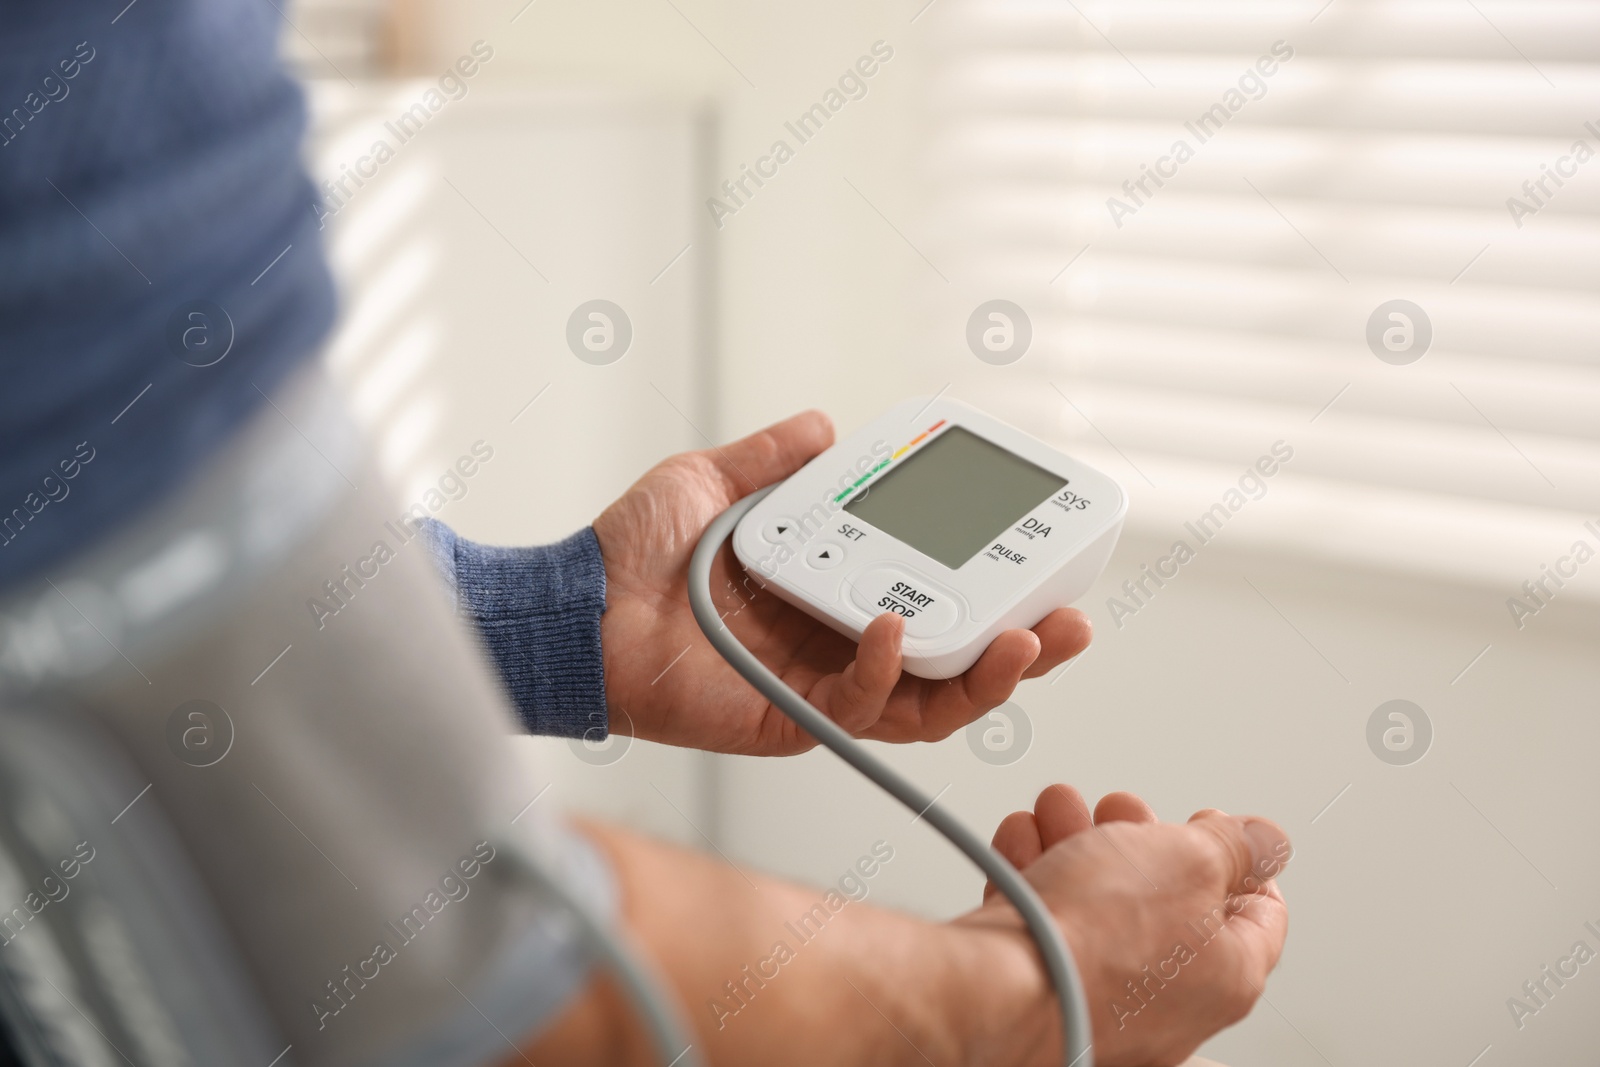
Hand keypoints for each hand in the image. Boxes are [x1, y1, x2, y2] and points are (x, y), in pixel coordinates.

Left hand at [591, 410, 1091, 754]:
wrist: (573, 608)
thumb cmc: (630, 554)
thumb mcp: (711, 482)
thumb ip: (772, 460)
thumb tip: (825, 425)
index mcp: (830, 595)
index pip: (931, 597)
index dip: (989, 587)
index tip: (1041, 557)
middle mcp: (836, 648)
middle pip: (952, 662)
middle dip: (1022, 646)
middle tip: (1071, 618)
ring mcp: (818, 689)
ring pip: (927, 701)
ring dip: (985, 674)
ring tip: (1029, 639)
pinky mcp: (789, 720)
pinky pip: (856, 705)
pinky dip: (885, 670)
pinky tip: (893, 625)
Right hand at [959, 785, 1290, 1066]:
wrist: (996, 984)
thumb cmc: (1094, 937)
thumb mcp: (1189, 858)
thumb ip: (1236, 843)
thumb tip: (1266, 841)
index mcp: (1228, 976)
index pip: (1260, 911)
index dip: (1239, 857)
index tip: (1212, 827)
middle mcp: (1171, 1003)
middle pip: (1168, 899)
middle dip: (1138, 836)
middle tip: (1120, 810)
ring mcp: (1105, 1001)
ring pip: (1101, 905)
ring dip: (1079, 842)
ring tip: (1058, 809)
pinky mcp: (1046, 992)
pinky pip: (1049, 925)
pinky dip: (1037, 875)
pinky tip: (1025, 841)